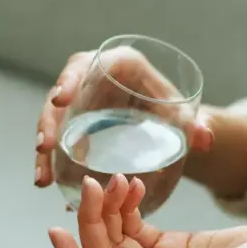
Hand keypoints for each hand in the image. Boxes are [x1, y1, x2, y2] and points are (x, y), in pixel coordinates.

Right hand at [34, 47, 213, 186]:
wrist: (167, 122)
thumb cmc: (173, 108)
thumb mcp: (184, 117)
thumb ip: (197, 125)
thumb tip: (204, 138)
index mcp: (120, 64)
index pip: (88, 65)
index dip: (70, 79)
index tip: (61, 100)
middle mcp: (93, 78)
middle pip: (62, 95)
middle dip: (49, 121)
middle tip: (45, 147)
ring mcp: (80, 103)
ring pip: (54, 120)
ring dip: (44, 147)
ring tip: (42, 178)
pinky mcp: (75, 125)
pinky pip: (57, 139)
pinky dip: (50, 161)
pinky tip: (46, 183)